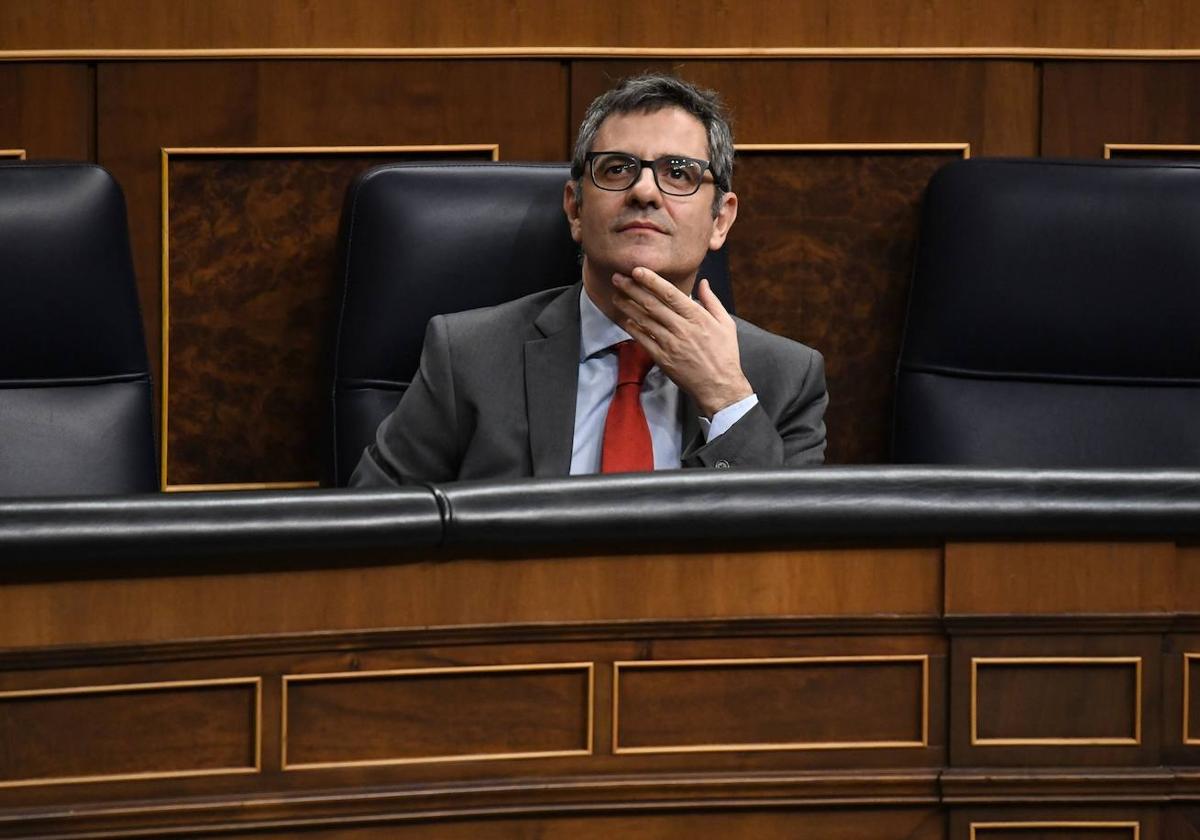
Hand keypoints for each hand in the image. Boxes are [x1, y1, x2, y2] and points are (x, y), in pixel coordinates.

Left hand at [611, 267, 752, 416]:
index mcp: (697, 317)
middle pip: (652, 304)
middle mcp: (682, 328)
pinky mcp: (662, 359)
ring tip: (615, 295)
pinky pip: (644, 340)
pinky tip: (625, 319)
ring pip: (644, 320)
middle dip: (632, 289)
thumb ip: (712, 301)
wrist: (719, 386)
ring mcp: (670, 344)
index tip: (637, 270)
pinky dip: (633, 328)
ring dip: (628, 306)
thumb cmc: (724, 354)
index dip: (652, 280)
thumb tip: (703, 282)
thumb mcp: (726, 324)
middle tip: (617, 278)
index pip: (670, 293)